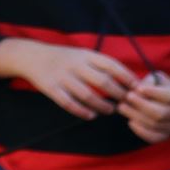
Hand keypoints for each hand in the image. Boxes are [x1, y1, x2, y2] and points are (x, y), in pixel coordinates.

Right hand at [0, 40, 133, 118]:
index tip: (138, 89)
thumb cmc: (65, 59)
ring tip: (110, 110)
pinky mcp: (50, 88)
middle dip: (118, 95)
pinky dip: (82, 111)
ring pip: (87, 95)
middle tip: (127, 103)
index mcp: (86, 55)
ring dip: (102, 106)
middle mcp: (75, 64)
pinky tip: (91, 115)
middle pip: (103, 82)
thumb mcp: (83, 55)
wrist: (31, 56)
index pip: (112, 65)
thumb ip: (103, 65)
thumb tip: (131, 81)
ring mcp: (62, 77)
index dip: (127, 78)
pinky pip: (69, 103)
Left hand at [118, 73, 169, 141]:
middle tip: (128, 96)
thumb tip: (135, 88)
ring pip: (155, 125)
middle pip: (161, 113)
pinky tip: (131, 122)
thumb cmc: (161, 88)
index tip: (138, 88)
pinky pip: (155, 137)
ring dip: (136, 116)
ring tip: (122, 107)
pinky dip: (141, 131)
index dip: (154, 93)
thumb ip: (148, 82)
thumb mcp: (158, 80)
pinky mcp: (166, 135)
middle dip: (141, 105)